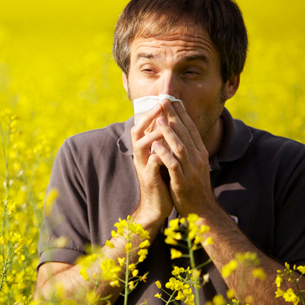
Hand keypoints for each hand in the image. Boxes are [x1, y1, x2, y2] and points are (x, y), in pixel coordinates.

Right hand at [130, 103, 173, 224]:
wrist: (156, 206)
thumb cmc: (162, 180)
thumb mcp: (161, 158)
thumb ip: (162, 143)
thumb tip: (167, 124)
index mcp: (145, 149)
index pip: (144, 126)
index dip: (152, 112)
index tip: (164, 99)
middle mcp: (141, 155)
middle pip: (137, 131)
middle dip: (148, 117)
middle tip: (160, 104)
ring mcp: (143, 166)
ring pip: (142, 146)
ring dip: (152, 134)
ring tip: (164, 124)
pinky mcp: (149, 179)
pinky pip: (151, 165)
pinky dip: (157, 157)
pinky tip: (165, 150)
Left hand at [151, 100, 216, 216]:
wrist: (201, 210)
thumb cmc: (194, 186)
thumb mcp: (195, 165)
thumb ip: (189, 150)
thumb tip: (181, 132)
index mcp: (201, 153)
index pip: (191, 129)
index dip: (182, 114)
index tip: (173, 100)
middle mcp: (198, 159)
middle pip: (186, 133)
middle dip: (174, 116)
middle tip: (165, 100)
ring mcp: (191, 170)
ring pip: (180, 147)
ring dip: (169, 132)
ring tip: (160, 119)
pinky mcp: (182, 182)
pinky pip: (173, 165)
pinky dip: (165, 154)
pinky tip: (156, 145)